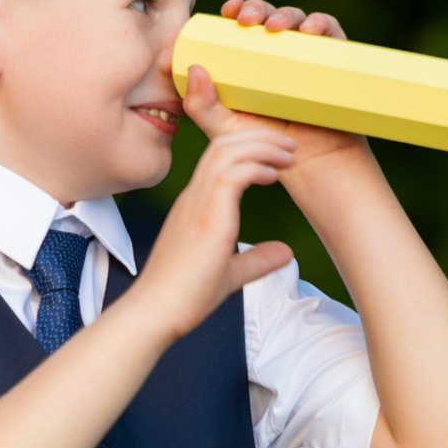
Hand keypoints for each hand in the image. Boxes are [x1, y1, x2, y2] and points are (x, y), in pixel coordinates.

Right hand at [132, 75, 295, 340]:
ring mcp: (197, 204)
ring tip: (288, 154)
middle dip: (260, 136)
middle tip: (289, 144)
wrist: (159, 311)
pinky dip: (255, 168)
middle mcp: (194, 197)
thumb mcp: (232, 272)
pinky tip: (273, 176)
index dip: (250, 146)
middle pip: (223, 144)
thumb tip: (284, 252)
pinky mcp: (206, 217)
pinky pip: (231, 175)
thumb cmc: (186, 295)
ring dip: (261, 147)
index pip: (219, 156)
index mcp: (196, 204)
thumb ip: (257, 259)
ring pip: (226, 152)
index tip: (277, 154)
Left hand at [198, 0, 372, 180]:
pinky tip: (310, 30)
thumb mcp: (224, 129)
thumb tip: (195, 67)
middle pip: (268, 17)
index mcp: (252, 62)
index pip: (243, 26)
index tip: (228, 10)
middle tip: (247, 20)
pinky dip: (322, 23)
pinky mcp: (335, 62)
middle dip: (256, 8)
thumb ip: (201, 107)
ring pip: (297, 20)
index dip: (236, 9)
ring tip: (275, 27)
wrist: (310, 166)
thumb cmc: (264, 148)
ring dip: (285, 14)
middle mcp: (280, 54)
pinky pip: (332, 33)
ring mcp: (308, 57)